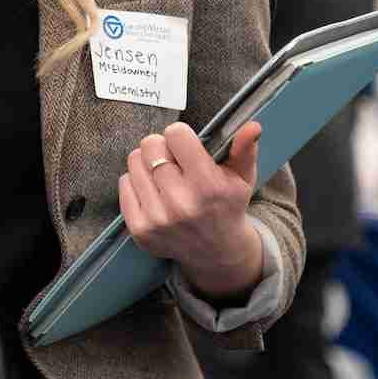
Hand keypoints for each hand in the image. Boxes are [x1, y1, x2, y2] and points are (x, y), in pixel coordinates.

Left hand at [119, 120, 265, 299]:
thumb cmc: (227, 206)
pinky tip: (154, 191)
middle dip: (162, 146)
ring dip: (147, 162)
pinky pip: (124, 183)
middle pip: (150, 145)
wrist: (215, 252)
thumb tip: (253, 126)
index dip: (180, 135)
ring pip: (134, 161)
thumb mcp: (242, 178)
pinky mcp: (140, 229)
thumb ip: (245, 149)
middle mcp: (181, 203)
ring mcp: (158, 218)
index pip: (175, 134)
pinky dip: (136, 181)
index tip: (186, 145)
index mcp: (208, 186)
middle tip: (173, 159)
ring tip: (164, 175)